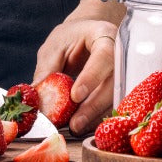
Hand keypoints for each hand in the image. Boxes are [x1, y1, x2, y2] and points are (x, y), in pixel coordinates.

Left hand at [33, 12, 118, 136]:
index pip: (103, 56)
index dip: (91, 77)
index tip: (75, 96)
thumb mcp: (54, 48)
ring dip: (96, 116)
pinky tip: (83, 125)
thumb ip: (47, 69)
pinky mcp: (121, 87)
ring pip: (116, 97)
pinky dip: (97, 116)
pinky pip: (112, 104)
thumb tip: (36, 95)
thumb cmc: (69, 38)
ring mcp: (124, 71)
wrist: (86, 35)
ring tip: (76, 127)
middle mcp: (121, 53)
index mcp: (104, 34)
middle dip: (94, 105)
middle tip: (75, 123)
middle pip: (114, 82)